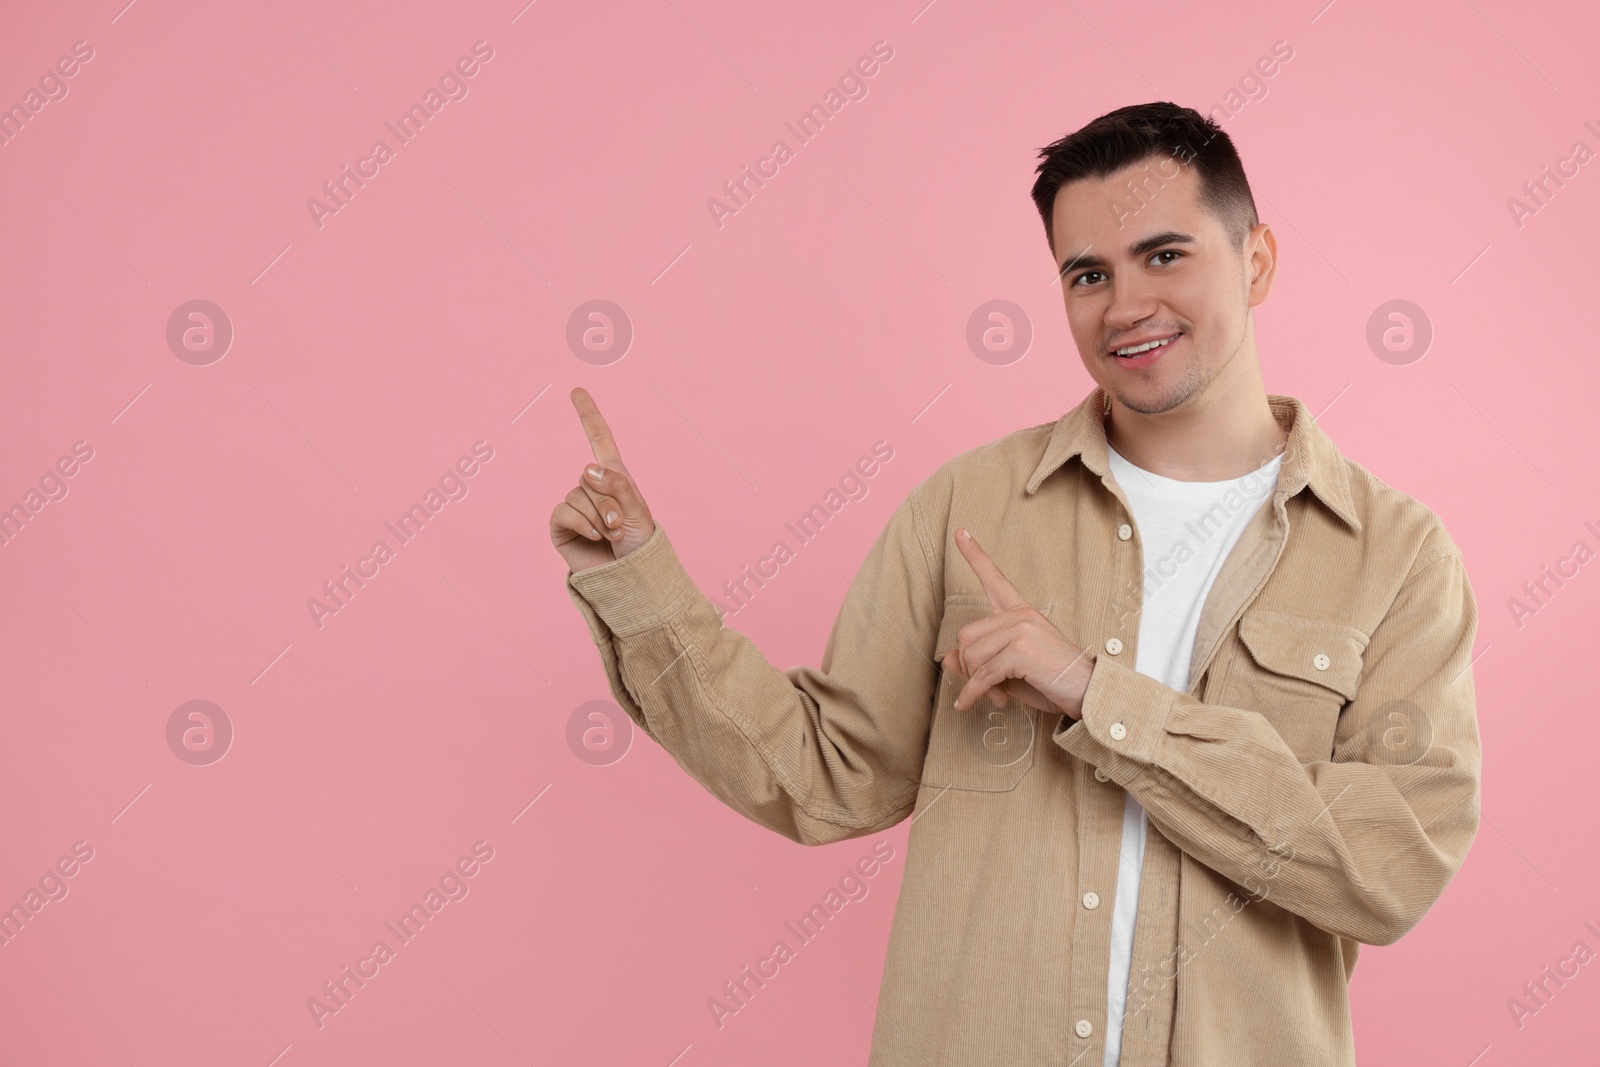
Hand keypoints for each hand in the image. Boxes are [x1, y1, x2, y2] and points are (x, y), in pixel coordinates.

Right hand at [550, 387, 656, 572]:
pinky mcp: (561, 525)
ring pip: (577, 494)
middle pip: (589, 475)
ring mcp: (575, 506)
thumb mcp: (638, 511)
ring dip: (598, 516)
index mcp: (615, 477)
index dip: (588, 415)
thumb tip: (588, 468)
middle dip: (607, 501)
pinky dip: (581, 523)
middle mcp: (592, 488)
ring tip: (609, 535)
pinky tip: (593, 537)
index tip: (576, 390)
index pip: (600, 439)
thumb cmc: (639, 546)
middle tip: (619, 524)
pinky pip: (563, 511)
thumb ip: (617, 485)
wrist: (630, 579)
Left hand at [941, 527, 1093, 719]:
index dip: (975, 555)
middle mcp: (1020, 615)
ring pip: (971, 656)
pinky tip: (968, 704)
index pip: (994, 579)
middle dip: (969, 667)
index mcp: (1020, 612)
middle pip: (966, 636)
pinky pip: (983, 675)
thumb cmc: (1050, 680)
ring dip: (976, 684)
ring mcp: (1021, 630)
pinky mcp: (1020, 651)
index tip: (960, 532)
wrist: (1088, 692)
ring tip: (997, 697)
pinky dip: (973, 693)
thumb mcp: (1008, 670)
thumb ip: (978, 662)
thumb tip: (947, 659)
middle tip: (986, 688)